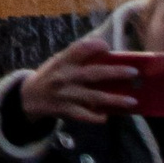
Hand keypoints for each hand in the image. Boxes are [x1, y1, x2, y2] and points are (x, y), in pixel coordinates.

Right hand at [18, 41, 145, 129]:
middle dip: (115, 72)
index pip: (80, 48)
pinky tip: (107, 116)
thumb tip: (107, 55)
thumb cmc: (50, 76)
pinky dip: (97, 116)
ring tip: (132, 101)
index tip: (108, 47)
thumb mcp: (58, 62)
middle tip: (134, 73)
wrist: (29, 97)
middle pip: (94, 73)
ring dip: (115, 99)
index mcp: (62, 60)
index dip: (95, 46)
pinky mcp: (66, 110)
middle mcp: (65, 76)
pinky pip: (85, 115)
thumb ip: (76, 59)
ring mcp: (66, 95)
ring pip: (94, 97)